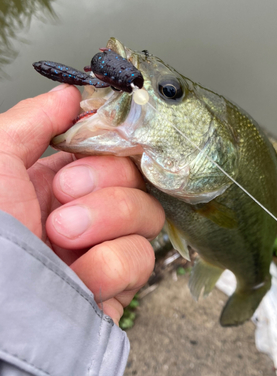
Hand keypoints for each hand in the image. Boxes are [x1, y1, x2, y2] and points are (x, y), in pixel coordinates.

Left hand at [0, 84, 164, 323]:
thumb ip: (32, 120)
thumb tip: (69, 93)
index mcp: (53, 179)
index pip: (108, 145)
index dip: (112, 139)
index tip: (105, 136)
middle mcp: (84, 209)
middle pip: (133, 174)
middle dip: (103, 181)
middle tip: (64, 196)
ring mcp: (104, 245)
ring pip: (146, 213)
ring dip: (106, 221)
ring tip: (64, 238)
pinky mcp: (119, 281)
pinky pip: (141, 257)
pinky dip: (108, 265)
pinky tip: (78, 277)